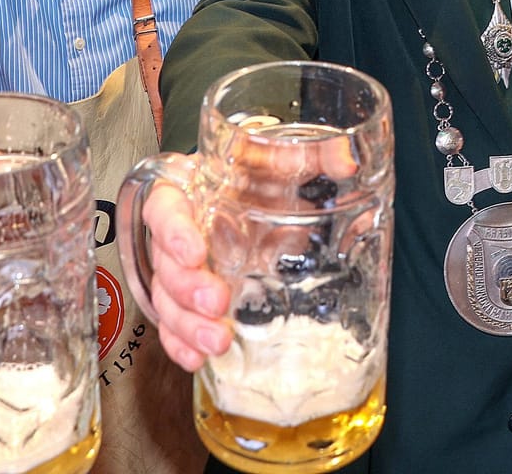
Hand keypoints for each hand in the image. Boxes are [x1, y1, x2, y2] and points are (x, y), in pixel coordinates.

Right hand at [137, 132, 360, 371]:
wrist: (259, 194)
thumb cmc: (259, 175)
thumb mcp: (283, 160)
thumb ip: (314, 153)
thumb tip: (348, 158)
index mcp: (191, 191)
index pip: (164, 207)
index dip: (173, 231)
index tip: (195, 251)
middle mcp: (179, 231)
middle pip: (164, 263)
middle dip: (188, 288)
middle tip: (217, 301)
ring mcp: (180, 269)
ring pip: (165, 300)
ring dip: (187, 325)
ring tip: (217, 340)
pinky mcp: (189, 299)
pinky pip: (173, 326)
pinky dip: (181, 344)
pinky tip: (198, 357)